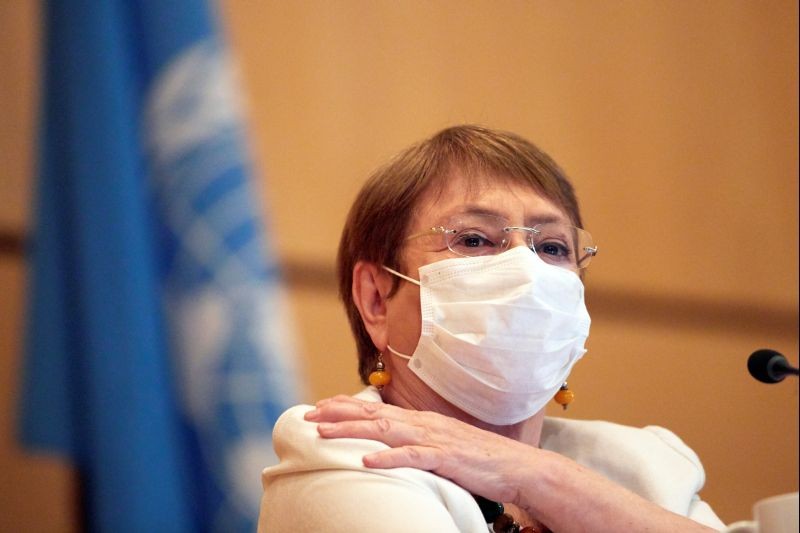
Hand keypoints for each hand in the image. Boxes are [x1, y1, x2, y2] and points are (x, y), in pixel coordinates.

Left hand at [304, 394, 540, 505]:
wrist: (517, 466)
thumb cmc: (480, 458)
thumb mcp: (442, 445)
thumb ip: (417, 441)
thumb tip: (391, 445)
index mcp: (421, 421)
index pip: (377, 409)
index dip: (346, 406)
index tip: (320, 406)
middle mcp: (423, 424)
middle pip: (373, 415)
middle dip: (338, 414)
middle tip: (308, 416)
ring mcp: (434, 439)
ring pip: (385, 431)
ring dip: (352, 430)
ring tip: (324, 433)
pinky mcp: (446, 457)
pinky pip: (412, 457)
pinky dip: (388, 458)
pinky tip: (366, 461)